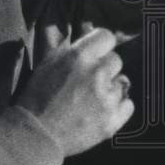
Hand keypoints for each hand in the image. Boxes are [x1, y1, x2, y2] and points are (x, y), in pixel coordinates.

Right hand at [15, 27, 132, 157]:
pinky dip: (119, 107)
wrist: (36, 135)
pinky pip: (129, 104)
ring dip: (110, 89)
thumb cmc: (38, 97)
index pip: (107, 37)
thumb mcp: (49, 63)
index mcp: (80, 57)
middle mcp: (97, 74)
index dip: (101, 45)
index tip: (97, 53)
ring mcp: (107, 98)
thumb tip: (89, 29)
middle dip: (104, 69)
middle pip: (116, 60)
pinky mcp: (113, 119)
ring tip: (92, 99)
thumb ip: (72, 46)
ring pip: (122, 83)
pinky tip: (102, 110)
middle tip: (89, 81)